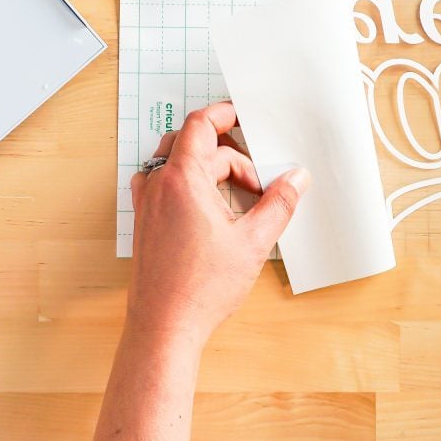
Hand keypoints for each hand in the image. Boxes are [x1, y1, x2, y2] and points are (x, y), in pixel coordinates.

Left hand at [127, 102, 309, 348]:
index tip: (241, 116)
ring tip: (233, 194)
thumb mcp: (252, 243)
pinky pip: (162, 186)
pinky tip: (207, 209)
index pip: (199, 125)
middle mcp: (158, 186)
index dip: (223, 114)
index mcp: (182, 180)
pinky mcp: (144, 224)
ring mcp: (146, 205)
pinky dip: (185, 185)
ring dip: (204, 168)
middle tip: (253, 178)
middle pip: (191, 144)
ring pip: (173, 164)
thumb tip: (296, 179)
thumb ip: (278, 204)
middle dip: (225, 152)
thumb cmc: (200, 289)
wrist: (163, 326)